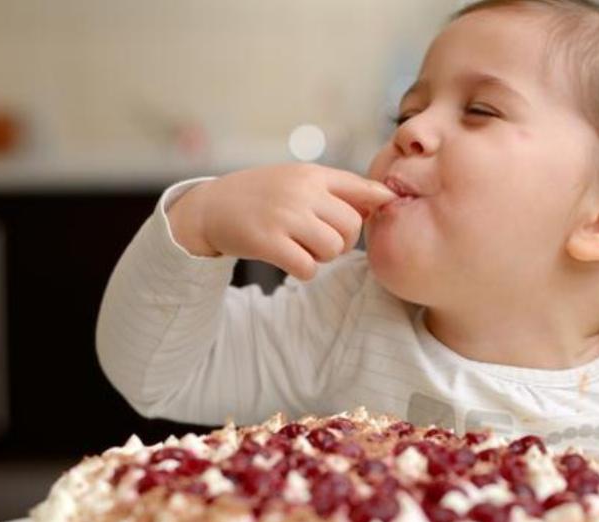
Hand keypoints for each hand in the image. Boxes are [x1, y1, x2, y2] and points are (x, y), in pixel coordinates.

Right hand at [167, 163, 395, 279]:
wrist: (211, 207)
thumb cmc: (262, 195)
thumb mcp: (298, 180)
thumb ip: (338, 189)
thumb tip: (383, 200)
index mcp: (312, 174)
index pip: (360, 186)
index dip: (379, 201)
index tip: (387, 206)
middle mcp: (300, 191)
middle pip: (351, 227)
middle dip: (342, 241)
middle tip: (320, 240)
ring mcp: (284, 216)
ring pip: (332, 249)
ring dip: (322, 257)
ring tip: (301, 247)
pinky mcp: (268, 241)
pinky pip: (308, 267)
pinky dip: (304, 270)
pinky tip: (290, 259)